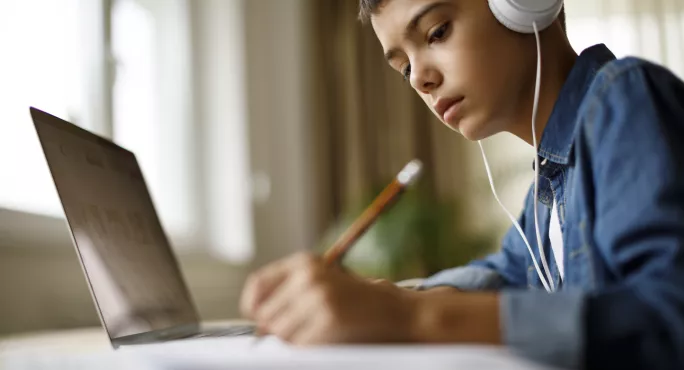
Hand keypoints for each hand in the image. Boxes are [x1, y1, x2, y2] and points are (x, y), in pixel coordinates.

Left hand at [240, 252, 417, 344]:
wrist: (394, 309)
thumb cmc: (355, 300)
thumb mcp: (322, 282)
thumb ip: (290, 293)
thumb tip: (258, 323)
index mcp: (304, 262)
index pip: (258, 284)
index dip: (252, 305)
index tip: (258, 318)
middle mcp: (308, 275)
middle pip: (266, 315)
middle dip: (278, 328)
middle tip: (302, 328)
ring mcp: (318, 297)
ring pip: (281, 333)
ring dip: (294, 340)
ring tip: (318, 331)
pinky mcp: (328, 319)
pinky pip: (300, 346)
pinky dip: (309, 348)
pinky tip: (327, 338)